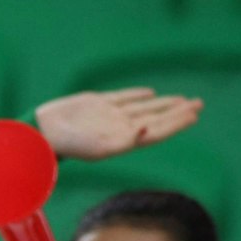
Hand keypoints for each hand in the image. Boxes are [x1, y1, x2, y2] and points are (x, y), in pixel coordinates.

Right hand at [36, 88, 200, 161]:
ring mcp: (108, 115)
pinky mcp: (96, 103)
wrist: (41, 133)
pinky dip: (138, 95)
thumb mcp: (97, 147)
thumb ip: (123, 140)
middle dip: (178, 112)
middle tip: (199, 104)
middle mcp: (119, 128)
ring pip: (144, 107)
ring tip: (183, 100)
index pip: (157, 131)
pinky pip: (123, 98)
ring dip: (164, 104)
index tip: (195, 115)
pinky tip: (150, 93)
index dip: (177, 123)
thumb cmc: (68, 145)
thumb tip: (146, 129)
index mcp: (122, 140)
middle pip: (156, 118)